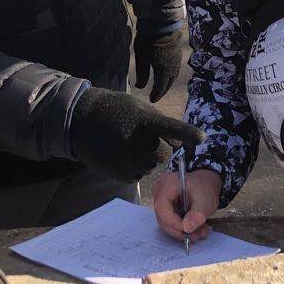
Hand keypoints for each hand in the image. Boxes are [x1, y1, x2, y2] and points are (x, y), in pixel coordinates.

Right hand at [70, 87, 201, 180]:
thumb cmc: (115, 111)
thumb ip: (160, 124)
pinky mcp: (122, 174)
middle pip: (163, 153)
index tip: (203, 137)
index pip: (171, 128)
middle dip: (156, 148)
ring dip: (144, 158)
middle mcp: (139, 142)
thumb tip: (177, 144)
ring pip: (151, 165)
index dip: (187, 133)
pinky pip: (139, 174)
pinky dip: (133, 167)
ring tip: (124, 145)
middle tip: (137, 138)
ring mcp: (130, 160)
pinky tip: (119, 155)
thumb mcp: (138, 109)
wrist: (81, 122)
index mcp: (144, 121)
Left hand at [134, 28, 184, 102]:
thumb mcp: (141, 58)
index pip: (161, 87)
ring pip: (174, 76)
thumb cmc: (148, 40)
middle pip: (169, 83)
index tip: (152, 100)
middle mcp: (173, 67)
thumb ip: (141, 74)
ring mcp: (177, 60)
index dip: (156, 95)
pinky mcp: (178, 53)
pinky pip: (176, 68)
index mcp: (163, 71)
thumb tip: (140, 87)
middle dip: (163, 91)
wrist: (162, 23)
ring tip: (162, 86)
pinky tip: (167, 73)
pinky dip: (171, 74)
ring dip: (168, 83)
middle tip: (157, 96)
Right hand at [153, 167, 222, 242]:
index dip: (173, 222)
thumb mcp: (205, 200)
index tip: (187, 231)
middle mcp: (160, 193)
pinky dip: (184, 229)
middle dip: (180, 231)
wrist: (206, 182)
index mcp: (166, 185)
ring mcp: (162, 202)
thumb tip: (187, 229)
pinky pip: (172, 223)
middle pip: (163, 218)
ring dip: (184, 232)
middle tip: (196, 236)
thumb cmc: (204, 186)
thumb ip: (197, 214)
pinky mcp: (167, 210)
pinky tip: (197, 229)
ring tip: (200, 233)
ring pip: (168, 224)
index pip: (162, 208)